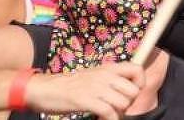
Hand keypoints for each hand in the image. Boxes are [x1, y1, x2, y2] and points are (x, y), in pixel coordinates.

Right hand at [26, 62, 144, 119]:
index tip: (131, 94)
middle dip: (129, 103)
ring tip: (108, 114)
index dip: (139, 84)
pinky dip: (110, 119)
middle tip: (118, 108)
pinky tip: (102, 119)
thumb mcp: (94, 75)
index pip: (137, 70)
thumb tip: (127, 88)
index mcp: (108, 68)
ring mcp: (95, 88)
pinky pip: (109, 113)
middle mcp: (105, 76)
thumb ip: (111, 78)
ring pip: (123, 103)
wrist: (44, 89)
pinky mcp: (85, 100)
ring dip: (118, 113)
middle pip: (134, 91)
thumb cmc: (69, 84)